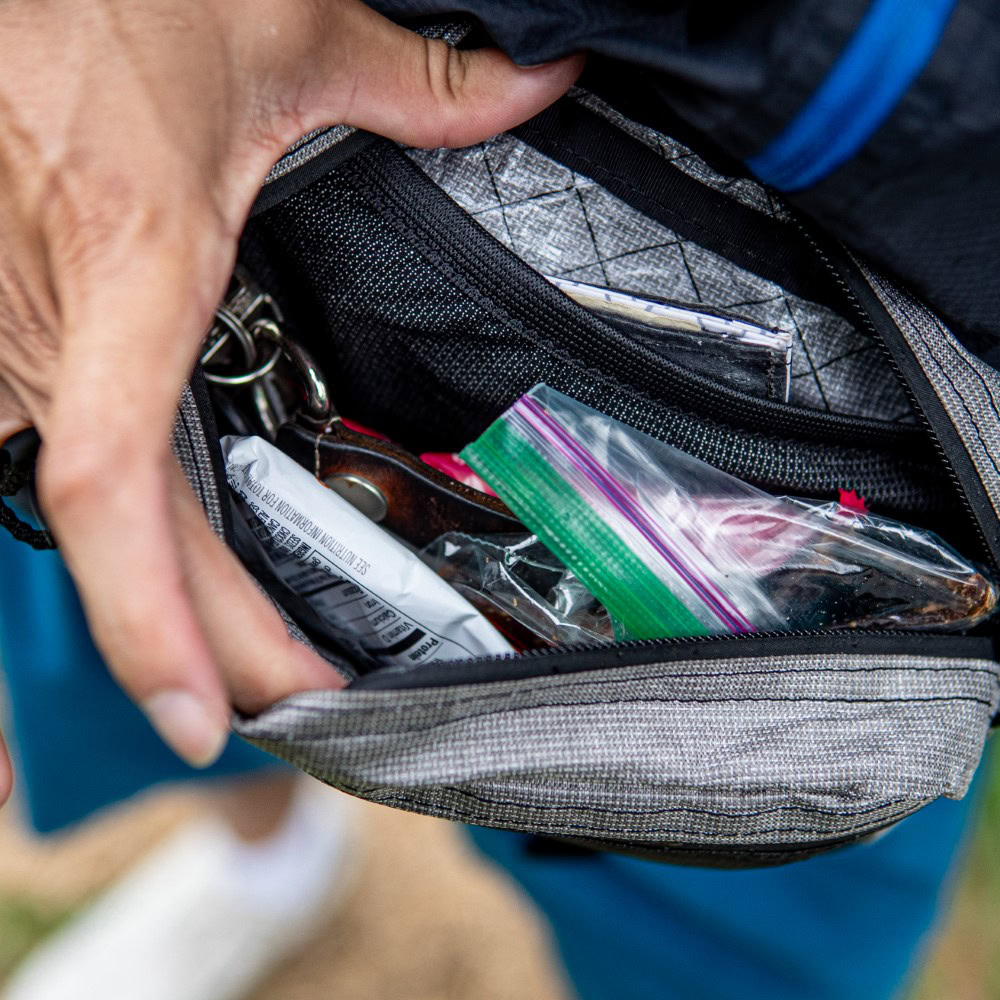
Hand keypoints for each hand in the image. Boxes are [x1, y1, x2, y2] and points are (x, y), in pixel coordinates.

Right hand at [0, 0, 582, 797]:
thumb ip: (419, 80)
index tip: (205, 717)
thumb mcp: (279, 32)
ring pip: (89, 510)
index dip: (151, 620)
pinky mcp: (3, 333)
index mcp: (137, 261)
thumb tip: (536, 83)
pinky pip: (59, 455)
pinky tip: (179, 548)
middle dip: (207, 640)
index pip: (117, 486)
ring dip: (168, 588)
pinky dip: (130, 522)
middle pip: (125, 538)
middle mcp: (56, 323)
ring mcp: (11, 337)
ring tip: (251, 641)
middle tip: (296, 698)